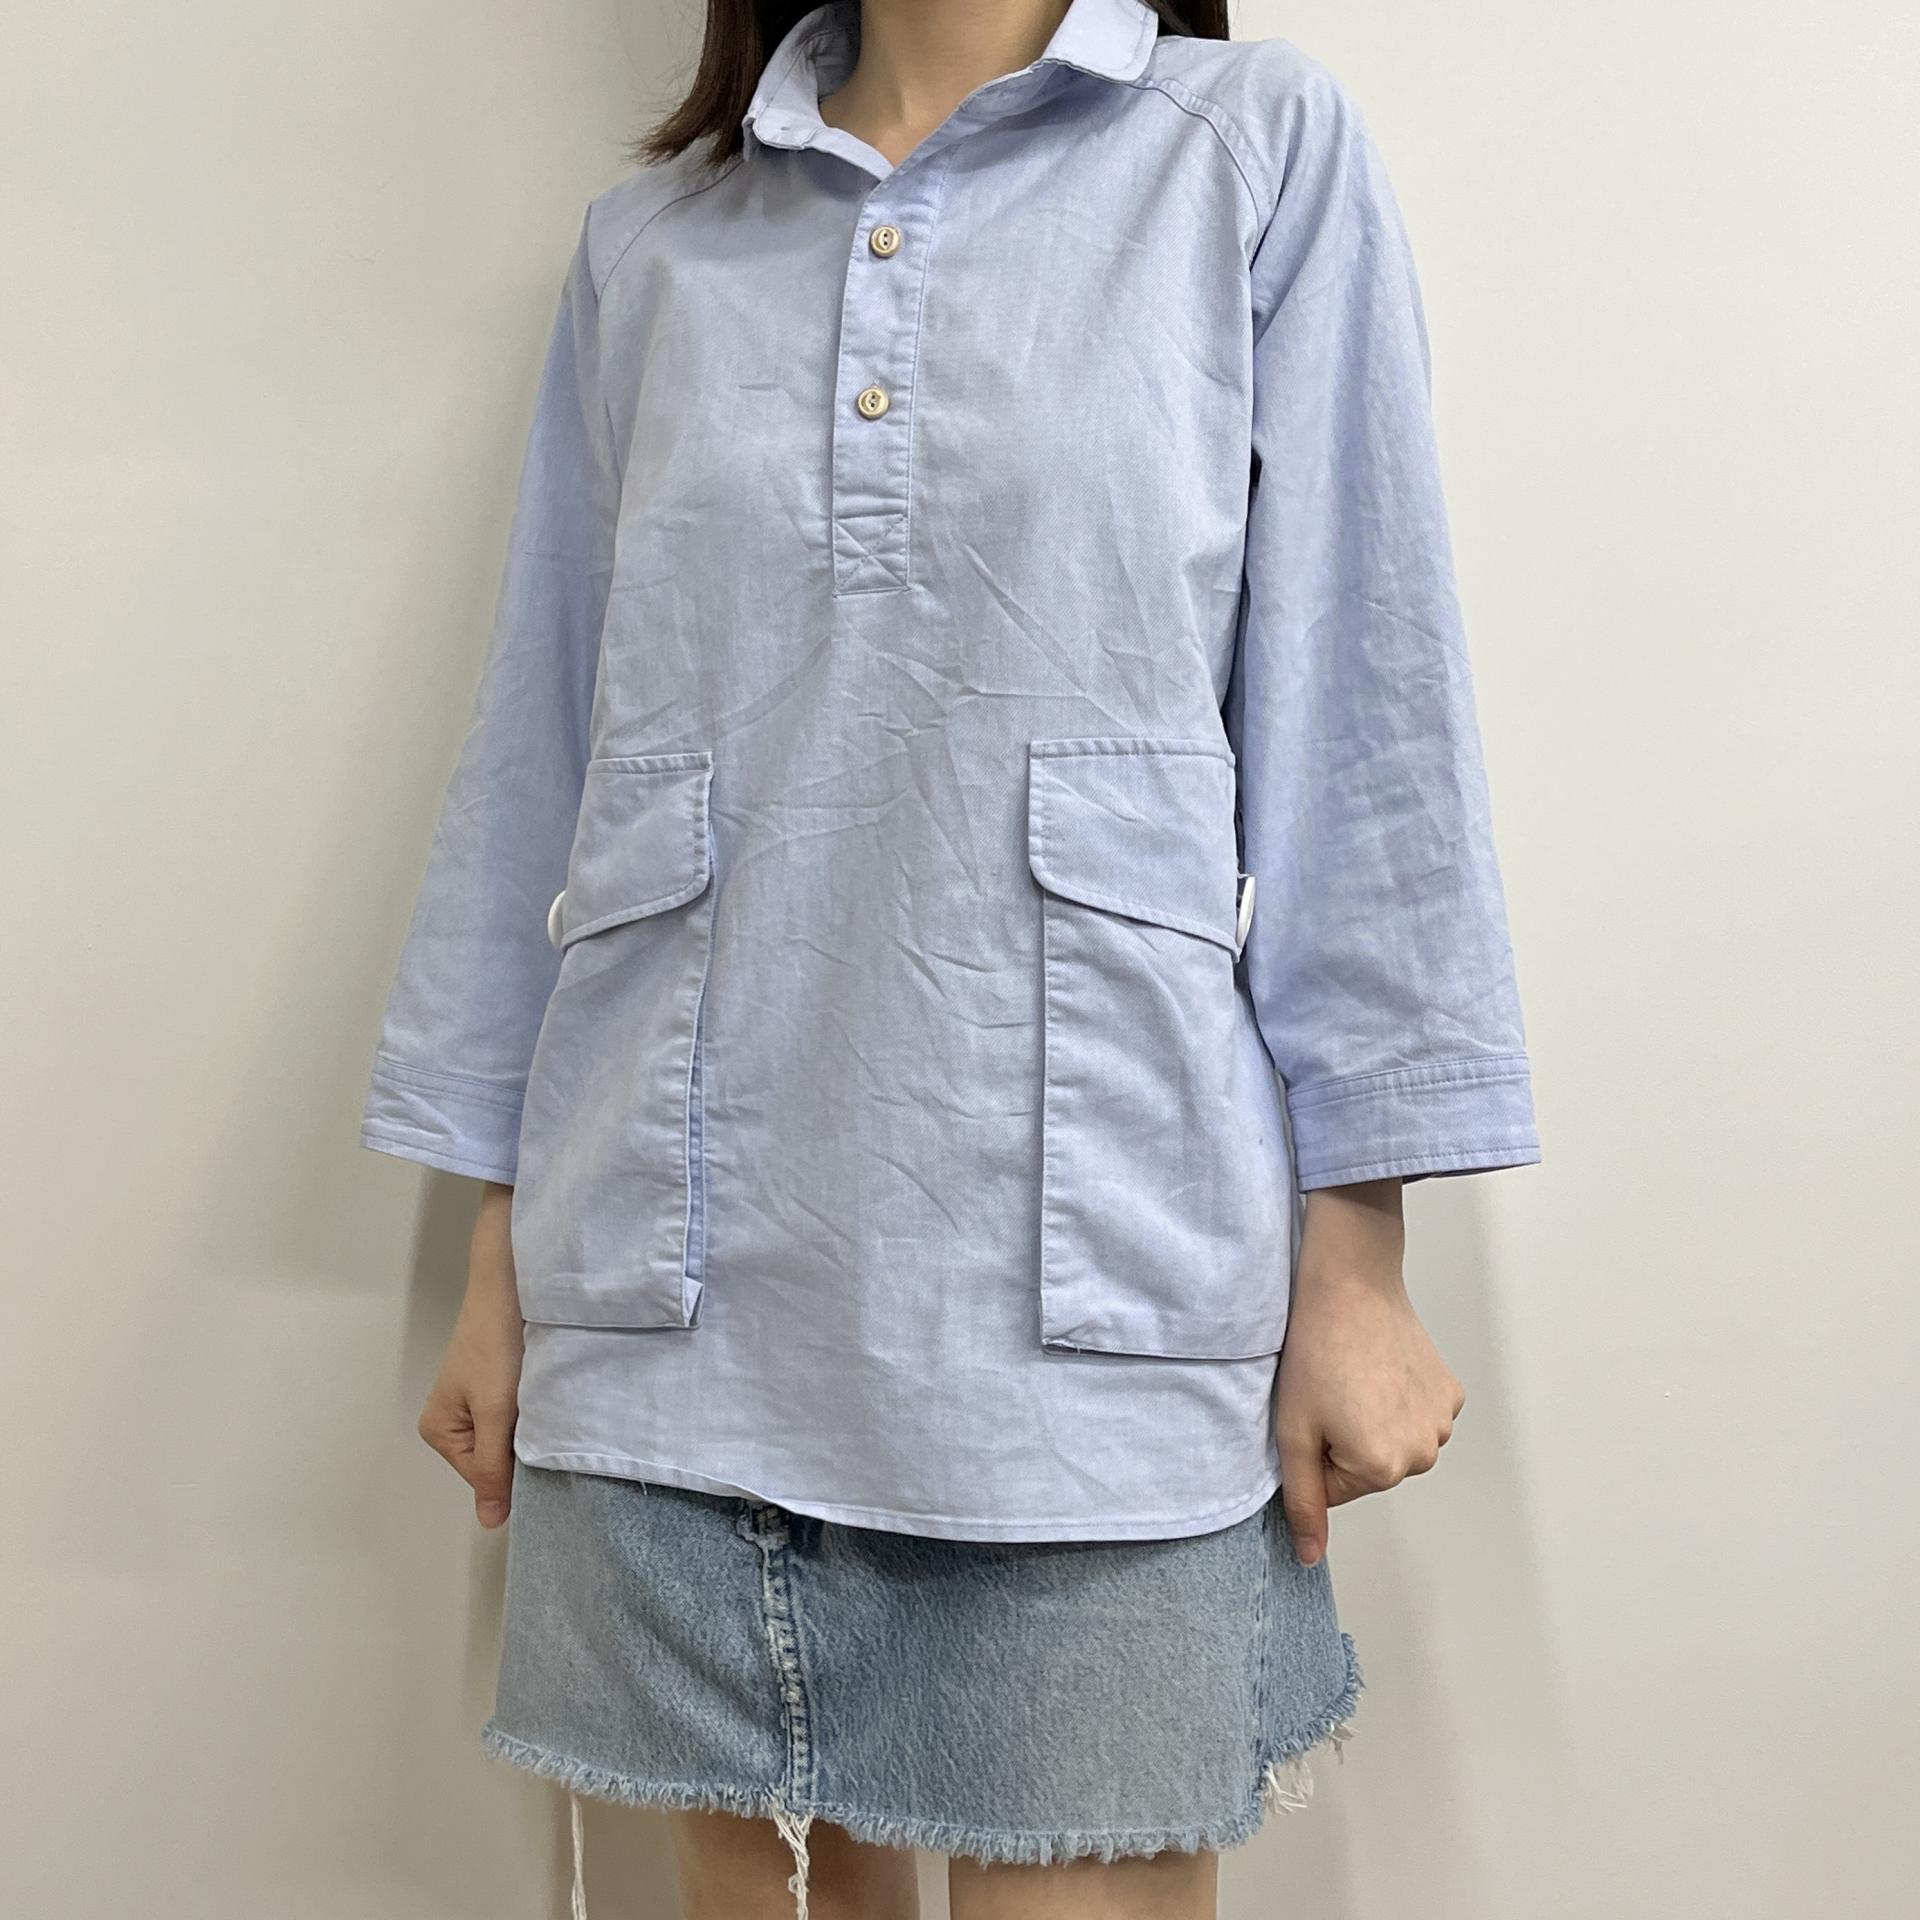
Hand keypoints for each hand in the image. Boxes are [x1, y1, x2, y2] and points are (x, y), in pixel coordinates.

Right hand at [417, 1181, 524, 1527]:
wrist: (511, 1284)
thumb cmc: (497, 1346)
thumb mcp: (495, 1411)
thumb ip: (492, 1467)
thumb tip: (490, 1523)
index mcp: (440, 1431)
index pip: (484, 1477)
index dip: (513, 1468)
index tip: (538, 1444)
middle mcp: (453, 1421)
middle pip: (496, 1459)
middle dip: (522, 1446)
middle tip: (543, 1421)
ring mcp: (474, 1402)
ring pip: (510, 1437)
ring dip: (529, 1426)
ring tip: (543, 1406)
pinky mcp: (496, 1384)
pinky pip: (516, 1415)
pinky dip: (532, 1410)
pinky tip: (544, 1396)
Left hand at [1274, 1179, 1464, 1566]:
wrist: (1351, 1285)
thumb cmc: (1315, 1351)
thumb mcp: (1293, 1432)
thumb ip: (1303, 1501)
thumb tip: (1309, 1559)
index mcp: (1382, 1469)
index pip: (1334, 1489)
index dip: (1315, 1451)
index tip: (1313, 1411)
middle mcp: (1423, 1453)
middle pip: (1369, 1468)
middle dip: (1345, 1439)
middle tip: (1331, 1391)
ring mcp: (1443, 1422)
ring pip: (1393, 1442)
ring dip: (1372, 1419)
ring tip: (1356, 1376)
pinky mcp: (1452, 1392)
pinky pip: (1416, 1414)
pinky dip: (1398, 1398)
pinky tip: (1381, 1367)